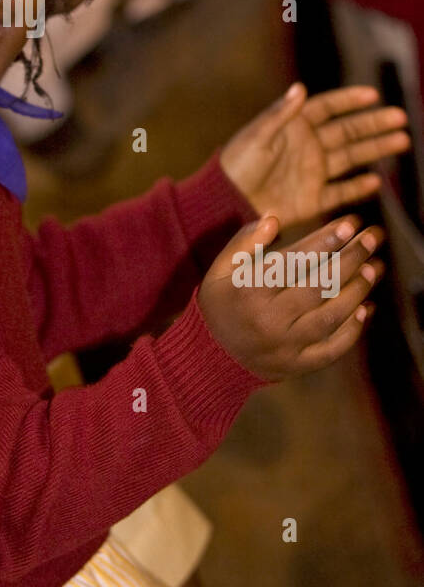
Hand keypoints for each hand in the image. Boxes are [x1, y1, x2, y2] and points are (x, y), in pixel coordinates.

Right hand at [199, 214, 382, 380]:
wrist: (210, 357)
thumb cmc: (220, 303)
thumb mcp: (220, 269)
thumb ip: (244, 242)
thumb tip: (274, 220)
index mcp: (249, 291)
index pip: (294, 261)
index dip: (324, 241)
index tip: (350, 223)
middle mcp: (268, 319)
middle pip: (318, 286)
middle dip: (350, 259)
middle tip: (373, 238)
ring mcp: (284, 346)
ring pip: (330, 317)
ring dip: (357, 291)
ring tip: (375, 268)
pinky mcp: (296, 366)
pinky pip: (331, 350)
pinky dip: (352, 331)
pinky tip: (366, 308)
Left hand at [219, 83, 410, 227]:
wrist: (227, 201)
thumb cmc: (236, 164)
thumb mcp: (257, 136)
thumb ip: (280, 114)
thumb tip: (300, 87)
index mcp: (294, 126)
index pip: (328, 108)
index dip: (349, 100)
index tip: (373, 94)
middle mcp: (308, 147)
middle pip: (348, 132)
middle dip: (374, 124)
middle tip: (401, 119)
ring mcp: (312, 172)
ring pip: (351, 158)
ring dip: (375, 149)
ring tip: (402, 141)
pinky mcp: (313, 199)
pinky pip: (341, 191)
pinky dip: (358, 187)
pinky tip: (376, 181)